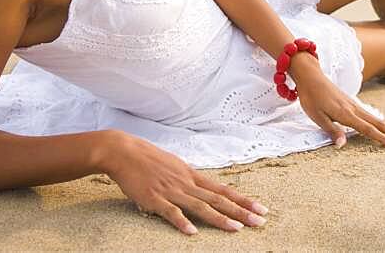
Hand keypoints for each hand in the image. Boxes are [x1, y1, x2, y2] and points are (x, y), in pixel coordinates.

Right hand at [102, 131, 268, 234]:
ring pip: (200, 206)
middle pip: (218, 199)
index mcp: (192, 175)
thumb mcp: (174, 166)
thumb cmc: (147, 159)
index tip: (260, 208)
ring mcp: (171, 190)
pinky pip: (170, 212)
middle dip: (240, 211)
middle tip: (260, 221)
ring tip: (237, 229)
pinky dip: (181, 222)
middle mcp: (186, 183)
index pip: (223, 189)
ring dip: (219, 218)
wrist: (124, 151)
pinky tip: (192, 233)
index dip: (242, 200)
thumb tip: (201, 188)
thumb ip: (188, 179)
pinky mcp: (154, 198)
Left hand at [292, 66, 384, 148]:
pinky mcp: (351, 103)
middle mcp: (354, 109)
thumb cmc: (311, 97)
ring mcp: (354, 105)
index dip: (382, 139)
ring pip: (375, 118)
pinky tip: (382, 125)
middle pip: (378, 123)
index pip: (368, 129)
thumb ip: (331, 130)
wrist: (311, 76)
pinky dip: (379, 122)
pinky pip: (369, 114)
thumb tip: (343, 145)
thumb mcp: (317, 116)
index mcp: (346, 114)